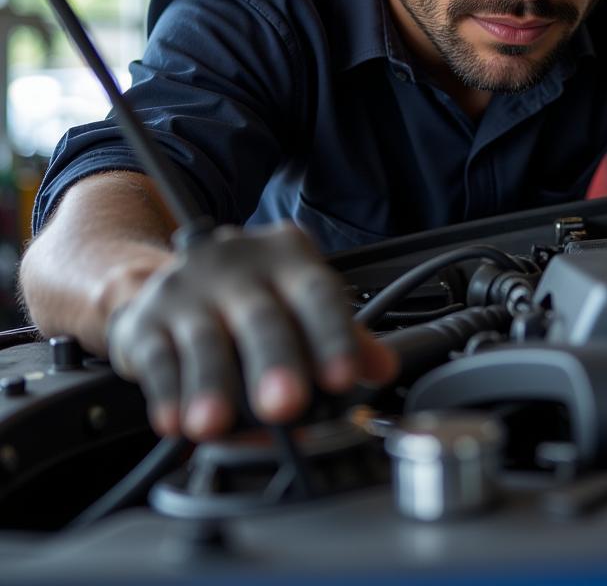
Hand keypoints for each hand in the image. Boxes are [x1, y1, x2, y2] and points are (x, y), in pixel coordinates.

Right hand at [107, 221, 397, 439]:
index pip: (319, 294)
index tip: (344, 377)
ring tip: (217, 425)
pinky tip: (176, 421)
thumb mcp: (299, 305)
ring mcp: (189, 289)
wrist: (165, 282)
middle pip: (262, 317)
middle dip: (275, 363)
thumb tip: (382, 368)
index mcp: (288, 258)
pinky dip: (167, 393)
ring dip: (212, 386)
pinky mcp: (146, 319)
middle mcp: (239, 266)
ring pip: (205, 339)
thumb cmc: (249, 299)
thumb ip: (344, 338)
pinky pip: (158, 357)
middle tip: (285, 406)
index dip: (333, 337)